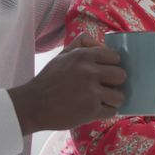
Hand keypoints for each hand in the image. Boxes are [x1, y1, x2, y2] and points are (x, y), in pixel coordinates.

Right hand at [8, 34, 126, 133]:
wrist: (33, 105)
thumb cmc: (49, 79)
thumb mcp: (62, 55)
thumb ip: (82, 44)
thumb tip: (102, 43)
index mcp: (83, 56)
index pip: (115, 57)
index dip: (112, 65)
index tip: (105, 71)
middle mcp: (89, 72)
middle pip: (121, 75)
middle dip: (115, 82)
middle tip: (104, 86)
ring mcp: (91, 92)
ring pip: (119, 95)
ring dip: (112, 99)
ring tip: (101, 100)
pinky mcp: (91, 111)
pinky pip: (112, 111)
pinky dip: (105, 111)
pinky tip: (94, 109)